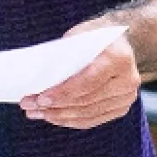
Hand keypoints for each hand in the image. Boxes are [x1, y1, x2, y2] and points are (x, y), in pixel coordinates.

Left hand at [18, 17, 140, 129]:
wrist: (119, 41)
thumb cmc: (93, 36)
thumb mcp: (77, 36)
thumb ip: (64, 56)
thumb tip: (40, 80)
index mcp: (118, 58)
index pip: (87, 81)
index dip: (63, 93)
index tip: (41, 99)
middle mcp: (128, 80)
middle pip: (86, 101)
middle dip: (55, 106)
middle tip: (29, 106)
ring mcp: (127, 96)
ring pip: (88, 113)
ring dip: (59, 116)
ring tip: (36, 113)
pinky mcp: (121, 107)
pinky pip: (93, 119)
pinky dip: (71, 120)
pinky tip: (53, 117)